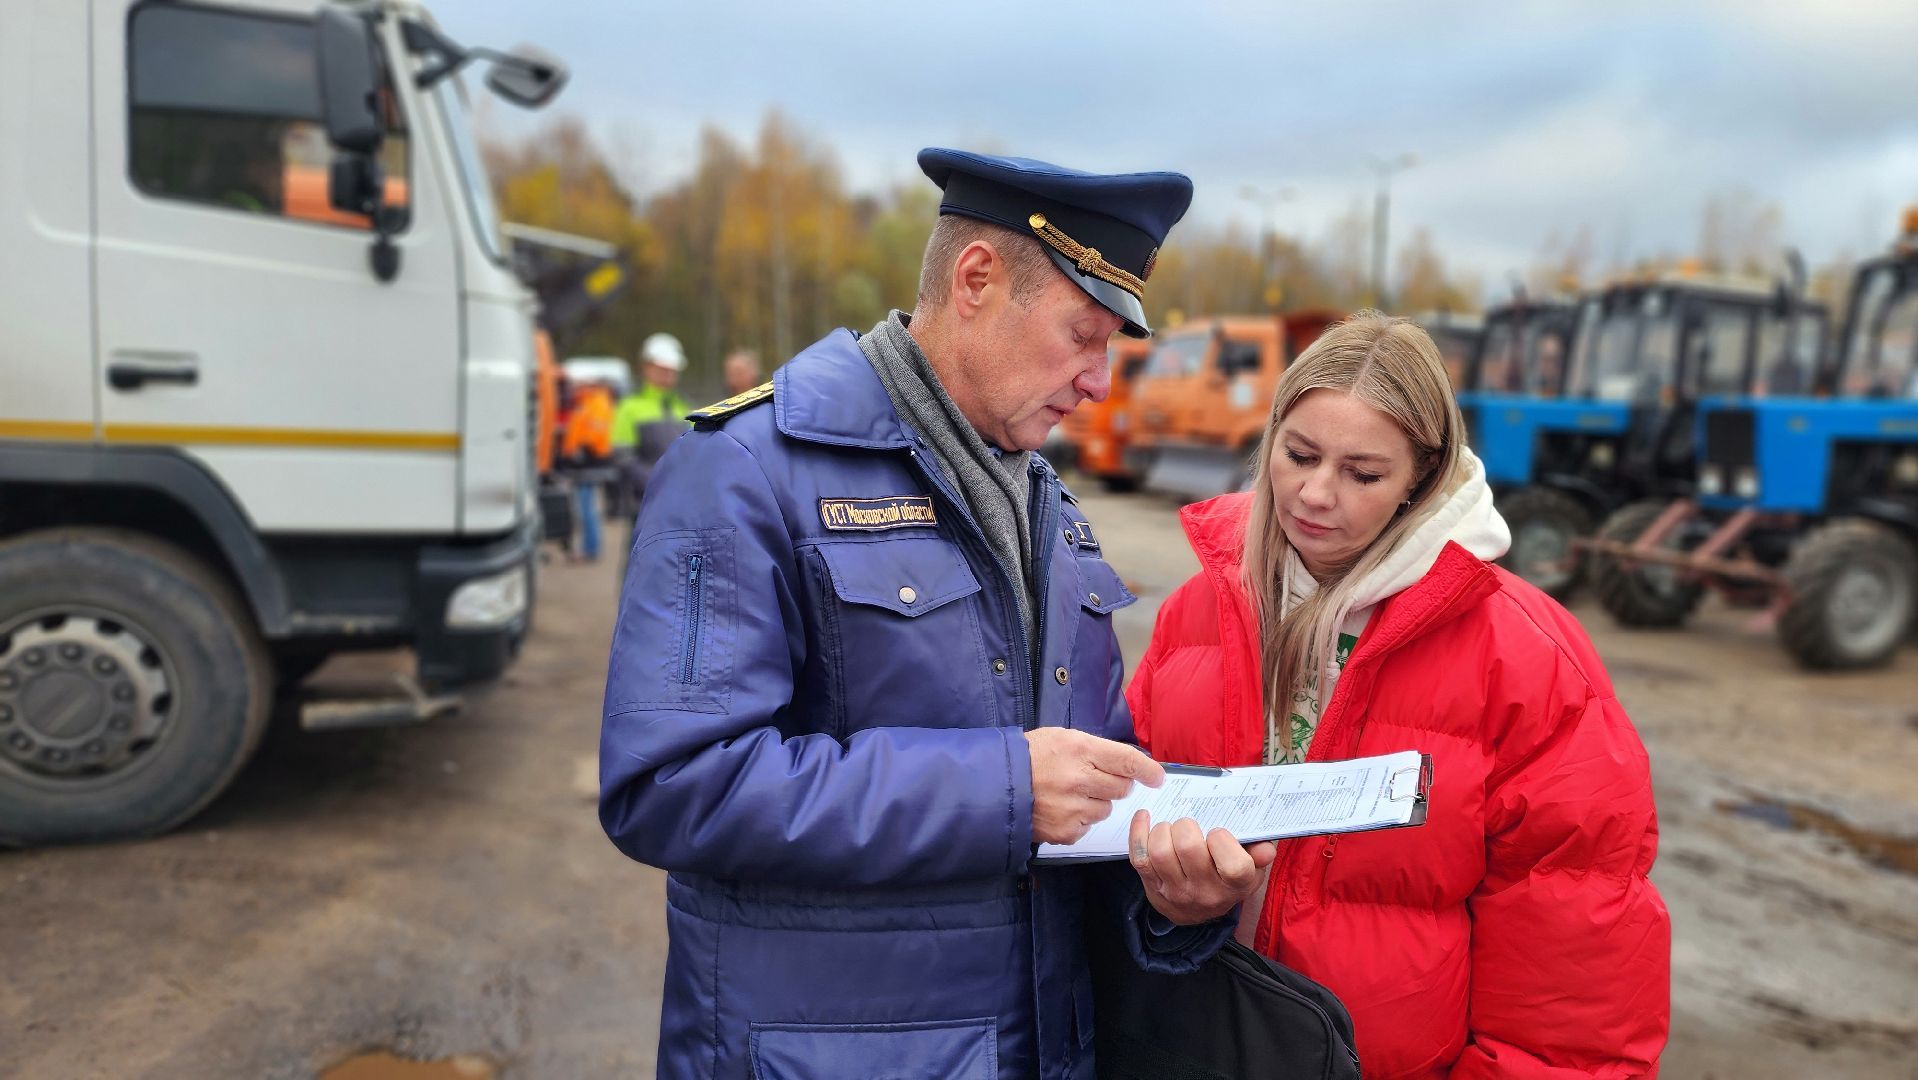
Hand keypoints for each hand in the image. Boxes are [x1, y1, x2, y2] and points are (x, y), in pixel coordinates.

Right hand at [1023, 729, 1164, 844]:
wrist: (995, 785)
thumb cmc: (1030, 756)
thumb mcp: (1061, 737)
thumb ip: (1095, 749)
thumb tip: (1129, 764)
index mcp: (1079, 749)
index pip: (1127, 760)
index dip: (1147, 770)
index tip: (1157, 777)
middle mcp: (1079, 779)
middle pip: (1122, 788)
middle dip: (1116, 784)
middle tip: (1096, 779)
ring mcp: (1073, 808)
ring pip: (1107, 809)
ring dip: (1097, 803)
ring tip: (1072, 794)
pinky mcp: (1066, 831)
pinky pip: (1088, 826)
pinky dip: (1080, 819)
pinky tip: (1061, 808)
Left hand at [1129, 810, 1277, 925]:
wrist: (1196, 912)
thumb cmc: (1225, 879)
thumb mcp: (1251, 871)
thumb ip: (1259, 855)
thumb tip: (1266, 849)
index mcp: (1234, 885)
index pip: (1233, 865)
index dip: (1223, 841)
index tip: (1218, 832)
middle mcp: (1205, 891)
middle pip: (1189, 848)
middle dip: (1187, 826)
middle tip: (1190, 825)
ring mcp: (1176, 891)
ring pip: (1161, 852)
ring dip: (1163, 829)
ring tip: (1171, 828)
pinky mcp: (1152, 886)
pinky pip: (1139, 856)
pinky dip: (1138, 832)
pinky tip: (1145, 817)